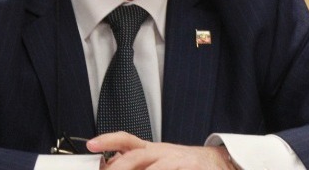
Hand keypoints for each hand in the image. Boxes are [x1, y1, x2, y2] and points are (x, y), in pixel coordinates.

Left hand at [86, 132, 237, 169]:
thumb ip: (136, 162)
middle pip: (137, 155)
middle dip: (120, 167)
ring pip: (157, 167)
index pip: (127, 140)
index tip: (91, 144)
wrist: (216, 163)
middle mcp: (163, 153)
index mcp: (151, 150)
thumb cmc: (181, 164)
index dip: (108, 140)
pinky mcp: (192, 168)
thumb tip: (108, 164)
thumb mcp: (158, 160)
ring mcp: (178, 161)